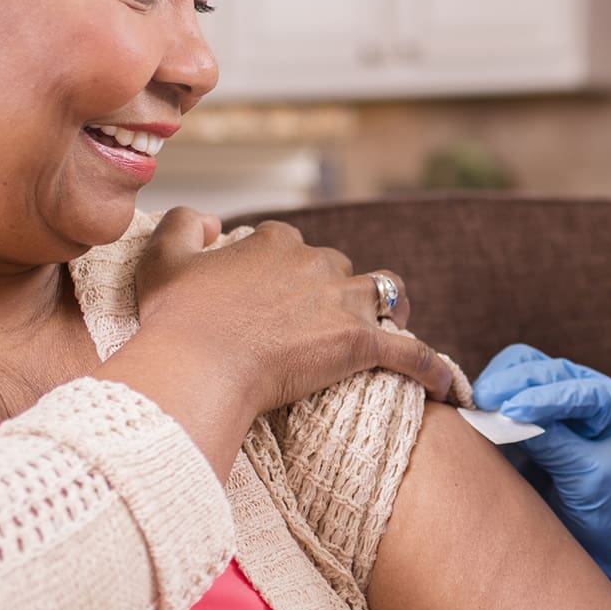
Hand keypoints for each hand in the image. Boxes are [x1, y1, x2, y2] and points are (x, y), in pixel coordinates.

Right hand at [128, 208, 453, 415]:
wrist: (198, 365)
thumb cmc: (176, 321)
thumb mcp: (162, 259)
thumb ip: (184, 226)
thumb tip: (209, 220)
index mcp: (274, 242)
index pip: (292, 246)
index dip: (287, 270)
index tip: (275, 297)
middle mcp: (315, 261)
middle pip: (339, 269)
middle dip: (334, 290)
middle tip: (320, 325)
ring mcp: (341, 300)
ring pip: (383, 292)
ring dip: (388, 308)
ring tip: (389, 329)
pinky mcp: (360, 342)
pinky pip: (412, 352)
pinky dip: (432, 369)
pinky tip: (447, 389)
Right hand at [473, 344, 610, 609]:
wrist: (599, 537)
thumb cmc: (605, 509)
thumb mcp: (586, 478)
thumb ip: (555, 445)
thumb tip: (511, 416)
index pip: (577, 389)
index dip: (542, 398)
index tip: (511, 411)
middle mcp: (585, 391)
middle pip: (542, 369)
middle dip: (511, 384)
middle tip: (480, 403)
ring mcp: (553, 397)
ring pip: (518, 369)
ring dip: (494, 386)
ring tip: (473, 408)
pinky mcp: (526, 411)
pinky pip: (501, 391)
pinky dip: (484, 398)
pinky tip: (470, 412)